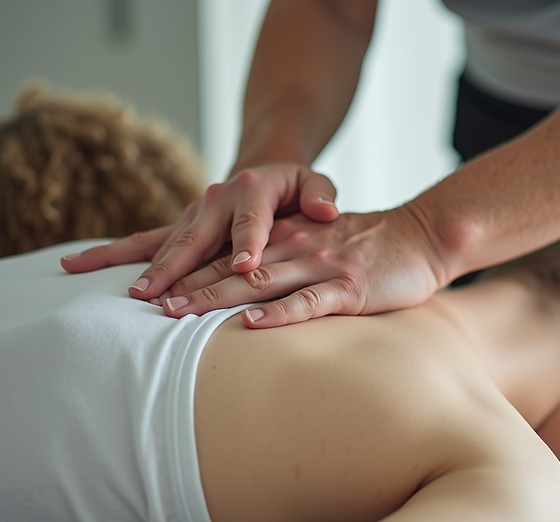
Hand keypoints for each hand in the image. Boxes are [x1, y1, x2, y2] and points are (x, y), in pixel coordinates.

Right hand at [60, 163, 339, 298]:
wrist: (263, 171)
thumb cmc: (294, 187)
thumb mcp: (314, 182)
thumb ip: (321, 194)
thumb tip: (327, 211)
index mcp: (253, 189)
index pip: (250, 220)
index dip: (247, 242)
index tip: (242, 268)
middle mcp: (216, 199)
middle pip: (197, 237)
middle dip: (180, 267)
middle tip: (163, 295)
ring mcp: (192, 214)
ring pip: (165, 242)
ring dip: (148, 269)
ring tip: (133, 295)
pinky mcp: (178, 227)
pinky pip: (142, 241)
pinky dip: (112, 254)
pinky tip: (76, 265)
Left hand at [154, 207, 448, 327]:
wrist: (419, 236)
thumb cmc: (366, 246)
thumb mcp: (316, 243)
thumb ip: (280, 260)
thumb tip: (239, 289)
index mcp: (281, 235)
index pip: (221, 252)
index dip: (181, 266)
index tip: (140, 285)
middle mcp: (293, 245)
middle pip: (229, 266)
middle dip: (184, 283)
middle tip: (142, 303)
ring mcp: (319, 264)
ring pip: (259, 280)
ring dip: (216, 297)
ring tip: (179, 313)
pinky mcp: (348, 286)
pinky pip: (309, 301)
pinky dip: (280, 313)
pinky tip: (253, 324)